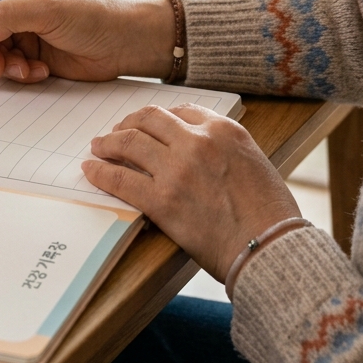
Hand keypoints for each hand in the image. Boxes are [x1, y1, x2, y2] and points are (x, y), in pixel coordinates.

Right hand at [0, 0, 174, 81]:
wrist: (125, 44)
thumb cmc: (94, 14)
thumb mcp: (49, 10)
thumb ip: (9, 17)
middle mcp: (17, 3)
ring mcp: (24, 30)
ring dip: (3, 64)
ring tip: (24, 71)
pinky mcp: (32, 53)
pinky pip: (9, 66)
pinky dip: (19, 72)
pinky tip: (41, 71)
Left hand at [82, 103, 300, 281]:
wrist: (271, 251)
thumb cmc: (270, 216)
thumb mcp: (256, 163)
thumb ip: (226, 149)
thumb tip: (197, 150)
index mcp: (225, 130)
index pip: (182, 111)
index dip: (160, 118)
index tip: (149, 124)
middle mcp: (199, 142)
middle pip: (151, 119)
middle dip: (130, 122)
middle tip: (117, 130)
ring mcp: (178, 169)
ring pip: (130, 142)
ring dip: (109, 142)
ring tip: (98, 146)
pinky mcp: (162, 200)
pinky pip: (121, 179)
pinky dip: (101, 172)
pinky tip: (91, 170)